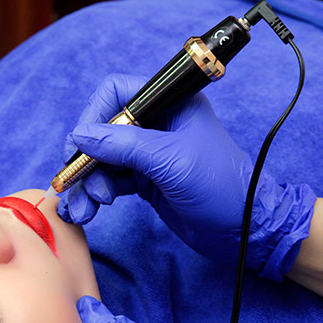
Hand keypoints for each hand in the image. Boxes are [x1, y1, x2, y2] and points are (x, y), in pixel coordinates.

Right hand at [57, 74, 315, 279]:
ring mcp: (148, 152)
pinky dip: (95, 194)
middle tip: (80, 187)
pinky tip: (87, 211)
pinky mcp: (144, 179)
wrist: (243, 230)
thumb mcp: (171, 162)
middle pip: (102, 130)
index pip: (116, 93)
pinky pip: (109, 180)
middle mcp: (156, 123)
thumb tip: (80, 135)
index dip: (93, 116)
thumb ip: (124, 146)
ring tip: (84, 210)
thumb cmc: (220, 187)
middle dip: (86, 160)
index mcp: (170, 103)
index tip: (80, 147)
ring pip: (102, 159)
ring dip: (87, 183)